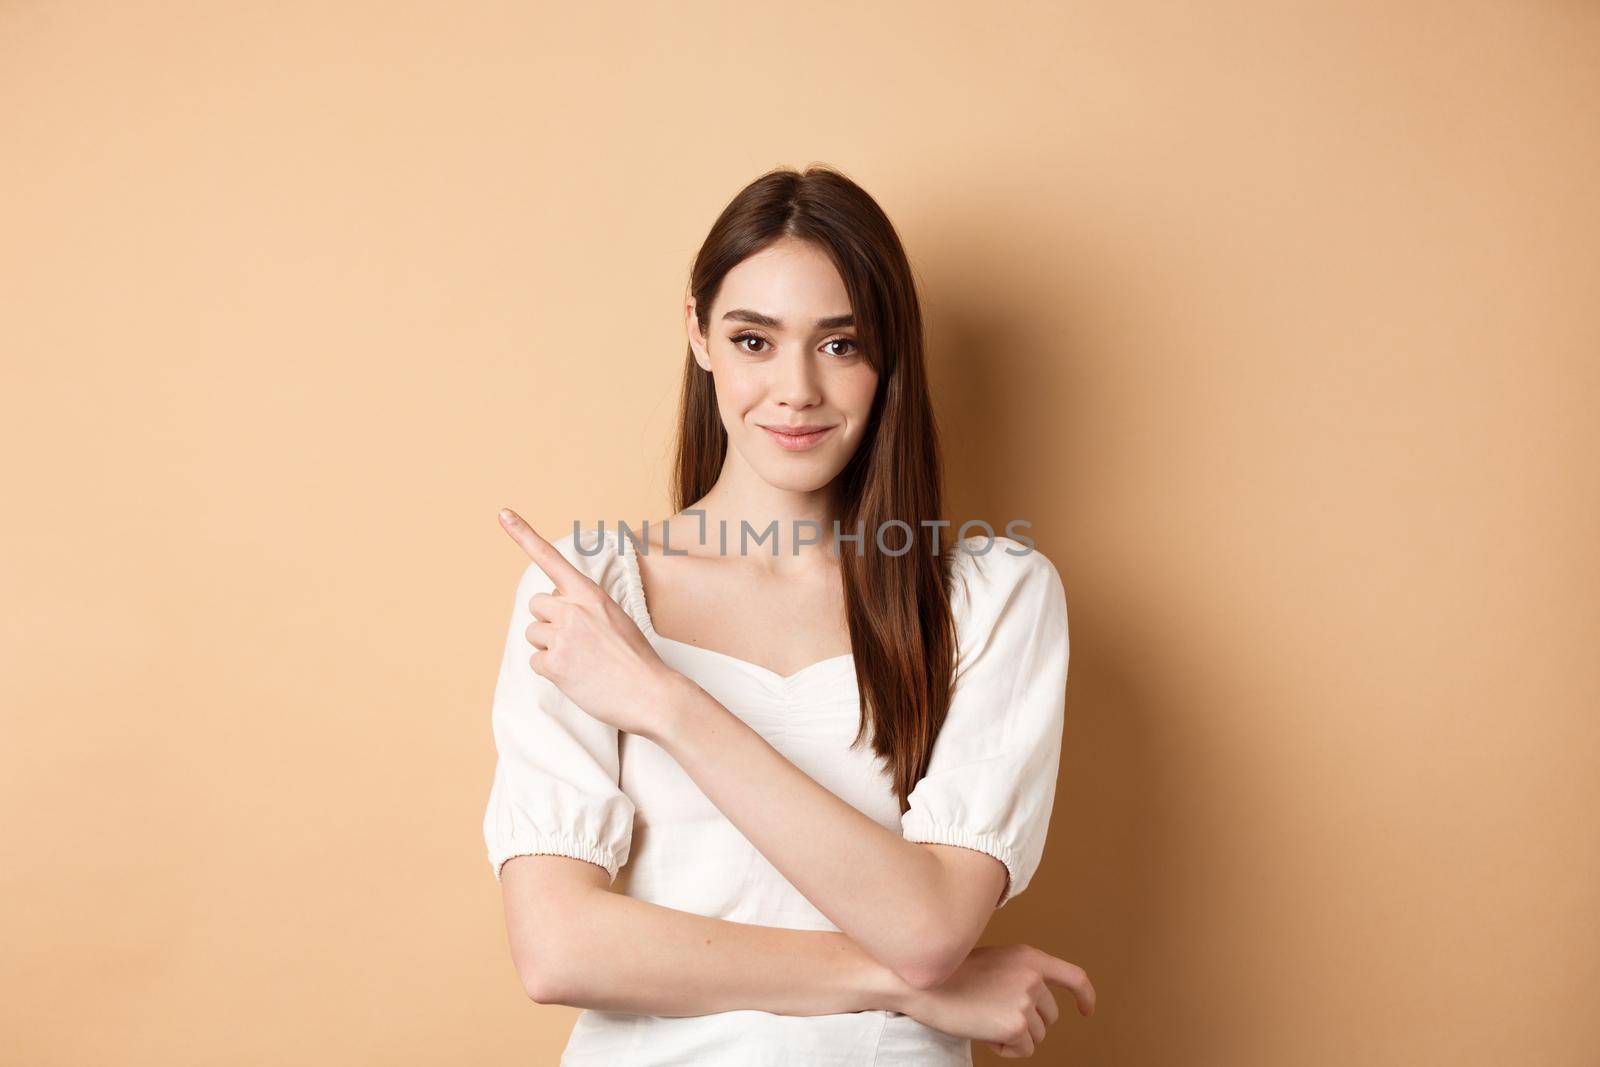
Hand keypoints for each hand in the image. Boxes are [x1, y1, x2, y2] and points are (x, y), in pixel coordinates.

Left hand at [498, 508, 681, 738]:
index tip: (503, 513)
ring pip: (533, 634)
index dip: (524, 535)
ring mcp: (563, 636)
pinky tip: (576, 676)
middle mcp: (573, 610)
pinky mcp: (555, 664)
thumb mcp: (615, 619)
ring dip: (549, 647)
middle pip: (537, 605)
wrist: (651, 693)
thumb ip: (584, 608)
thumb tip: (553, 608)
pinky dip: (551, 671)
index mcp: (590, 594)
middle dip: (549, 621)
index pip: (551, 559)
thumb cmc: (635, 659)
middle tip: (576, 640)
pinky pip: (536, 662)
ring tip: (580, 660)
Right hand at [897, 944, 1094, 1058]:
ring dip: (1014, 1035)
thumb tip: (1036, 1005)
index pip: (1074, 976)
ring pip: (1037, 1035)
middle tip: (994, 1014)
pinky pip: (1023, 1050)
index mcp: (1030, 957)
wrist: (922, 982)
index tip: (1085, 1010)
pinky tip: (983, 1032)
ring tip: (984, 1018)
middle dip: (1028, 1022)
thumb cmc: (952, 973)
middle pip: (1050, 1016)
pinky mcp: (1017, 1025)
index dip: (1084, 996)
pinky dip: (1006, 1049)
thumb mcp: (995, 962)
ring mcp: (1026, 1001)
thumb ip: (1019, 975)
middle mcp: (1033, 977)